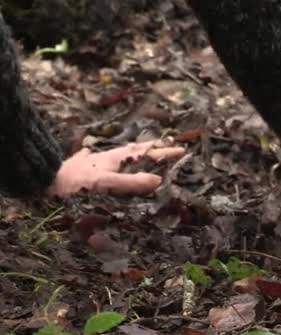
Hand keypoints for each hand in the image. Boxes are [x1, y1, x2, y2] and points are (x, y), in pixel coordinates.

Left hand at [47, 139, 185, 196]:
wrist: (40, 181)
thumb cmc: (73, 184)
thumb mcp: (105, 184)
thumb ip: (131, 182)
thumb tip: (159, 179)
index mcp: (115, 158)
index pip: (146, 154)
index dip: (165, 153)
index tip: (182, 149)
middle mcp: (106, 158)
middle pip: (134, 150)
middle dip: (152, 149)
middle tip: (167, 147)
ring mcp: (93, 163)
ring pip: (119, 156)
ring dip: (133, 154)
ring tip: (142, 152)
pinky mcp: (80, 170)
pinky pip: (99, 162)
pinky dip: (105, 160)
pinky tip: (94, 155)